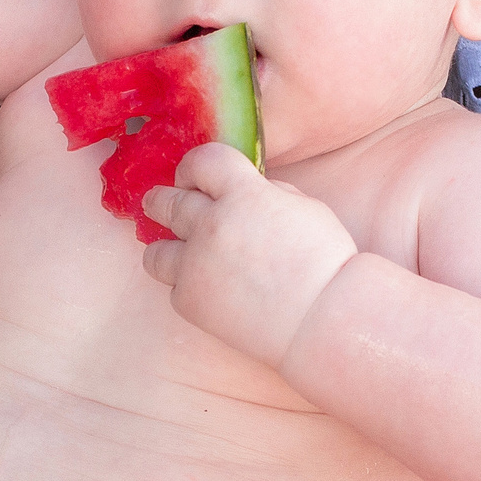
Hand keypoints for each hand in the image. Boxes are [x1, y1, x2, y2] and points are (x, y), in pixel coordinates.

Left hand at [140, 143, 357, 364]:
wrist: (322, 319)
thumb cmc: (325, 262)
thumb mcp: (304, 208)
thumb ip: (267, 194)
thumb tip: (243, 193)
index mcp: (243, 194)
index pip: (201, 161)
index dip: (194, 168)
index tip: (194, 177)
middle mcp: (210, 225)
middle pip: (168, 202)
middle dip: (164, 199)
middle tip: (162, 203)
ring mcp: (195, 265)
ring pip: (155, 250)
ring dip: (166, 246)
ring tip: (175, 251)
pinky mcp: (190, 301)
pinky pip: (175, 287)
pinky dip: (188, 286)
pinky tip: (210, 289)